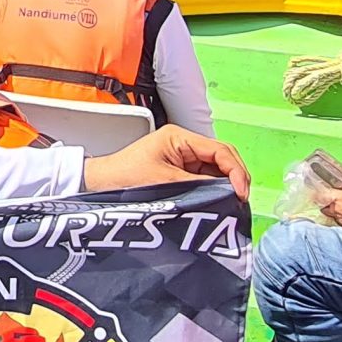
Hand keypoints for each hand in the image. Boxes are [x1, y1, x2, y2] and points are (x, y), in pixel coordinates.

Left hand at [83, 126, 251, 198]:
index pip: (220, 150)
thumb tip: (226, 191)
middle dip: (234, 178)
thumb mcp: (164, 181)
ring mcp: (183, 158)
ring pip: (216, 170)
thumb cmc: (124, 176)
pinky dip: (213, 191)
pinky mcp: (180, 171)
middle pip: (222, 158)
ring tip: (232, 204)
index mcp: (180, 137)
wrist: (101, 184)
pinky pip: (204, 179)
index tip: (240, 192)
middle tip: (240, 200)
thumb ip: (198, 184)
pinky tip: (218, 203)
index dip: (235, 171)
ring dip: (225, 186)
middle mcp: (185, 144)